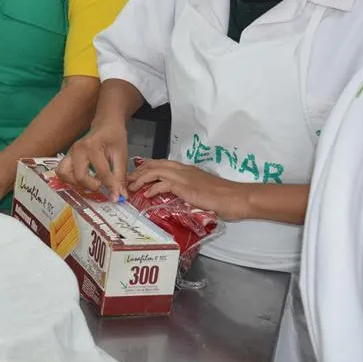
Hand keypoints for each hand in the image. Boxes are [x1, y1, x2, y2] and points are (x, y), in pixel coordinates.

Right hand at [56, 123, 128, 198]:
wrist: (106, 124)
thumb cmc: (114, 137)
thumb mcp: (121, 155)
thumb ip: (120, 177)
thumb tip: (120, 196)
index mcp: (92, 146)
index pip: (101, 172)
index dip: (111, 187)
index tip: (117, 196)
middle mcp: (77, 149)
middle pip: (79, 176)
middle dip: (91, 186)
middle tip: (102, 185)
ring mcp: (69, 152)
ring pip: (64, 175)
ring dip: (77, 184)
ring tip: (90, 183)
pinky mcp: (67, 156)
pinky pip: (62, 172)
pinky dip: (70, 179)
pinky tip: (83, 179)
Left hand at [128, 161, 246, 220]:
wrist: (235, 198)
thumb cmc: (222, 197)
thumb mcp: (201, 190)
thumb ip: (189, 190)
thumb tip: (180, 196)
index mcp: (186, 169)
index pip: (162, 163)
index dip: (147, 167)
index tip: (136, 173)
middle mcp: (183, 170)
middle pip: (155, 165)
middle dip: (139, 171)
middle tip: (128, 179)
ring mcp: (184, 177)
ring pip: (155, 171)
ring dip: (141, 179)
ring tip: (131, 186)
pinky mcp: (185, 187)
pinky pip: (163, 184)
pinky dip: (152, 188)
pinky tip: (146, 195)